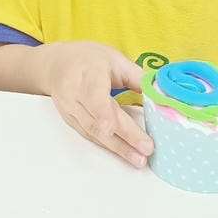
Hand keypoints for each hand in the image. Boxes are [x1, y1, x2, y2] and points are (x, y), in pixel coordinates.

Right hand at [43, 41, 152, 166]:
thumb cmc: (88, 59)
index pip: (94, 94)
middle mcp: (74, 93)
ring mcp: (69, 109)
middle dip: (123, 136)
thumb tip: (161, 94)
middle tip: (146, 149)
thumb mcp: (114, 59)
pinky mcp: (70, 121)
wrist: (56, 64)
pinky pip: (90, 135)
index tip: (111, 127)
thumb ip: (137, 77)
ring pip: (93, 132)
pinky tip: (124, 153)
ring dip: (117, 147)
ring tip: (138, 159)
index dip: (102, 112)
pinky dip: (108, 145)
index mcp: (88, 73)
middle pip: (97, 118)